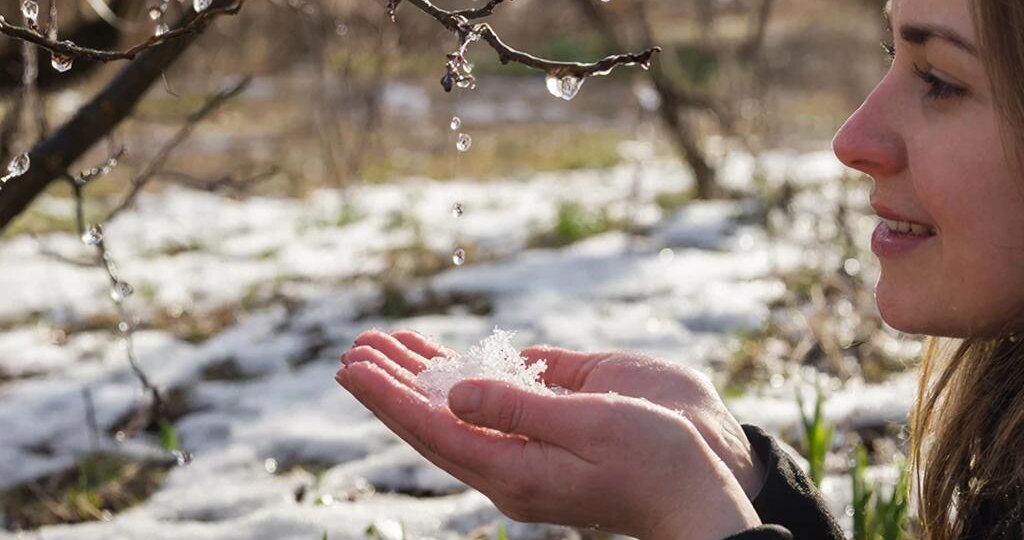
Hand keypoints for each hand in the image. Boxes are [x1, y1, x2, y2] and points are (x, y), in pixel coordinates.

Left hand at [337, 330, 761, 538]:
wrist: (704, 485)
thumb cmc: (659, 458)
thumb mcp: (593, 427)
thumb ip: (521, 408)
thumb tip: (451, 395)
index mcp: (517, 471)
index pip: (433, 431)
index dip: (389, 397)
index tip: (351, 368)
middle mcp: (512, 462)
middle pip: (434, 421)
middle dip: (392, 382)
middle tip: (353, 347)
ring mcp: (529, 447)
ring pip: (457, 411)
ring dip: (420, 375)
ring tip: (384, 343)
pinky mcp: (551, 428)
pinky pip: (494, 402)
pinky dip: (465, 375)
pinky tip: (444, 359)